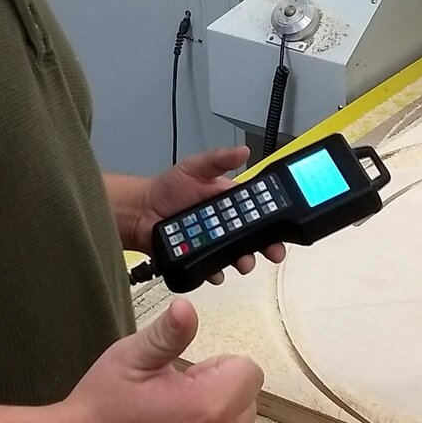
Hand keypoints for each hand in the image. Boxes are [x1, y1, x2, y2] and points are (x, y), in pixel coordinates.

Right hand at [59, 299, 302, 422]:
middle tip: (166, 401)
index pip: (245, 369)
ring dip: (220, 421)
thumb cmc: (97, 407)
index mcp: (209, 404)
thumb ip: (168, 335)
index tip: (177, 377)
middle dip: (217, 391)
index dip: (212, 367)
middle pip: (246, 399)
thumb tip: (188, 307)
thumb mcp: (129, 359)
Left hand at [140, 146, 288, 283]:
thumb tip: (242, 151)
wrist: (140, 212)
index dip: (272, 219)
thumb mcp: (194, 167)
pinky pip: (213, 268)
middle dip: (265, 246)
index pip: (257, 211)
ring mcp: (213, 242)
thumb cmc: (166, 188)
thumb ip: (218, 160)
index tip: (282, 227)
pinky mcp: (200, 257)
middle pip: (252, 237)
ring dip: (244, 260)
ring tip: (242, 262)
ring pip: (236, 255)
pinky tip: (215, 271)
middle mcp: (224, 224)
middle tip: (272, 251)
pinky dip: (216, 272)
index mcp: (228, 202)